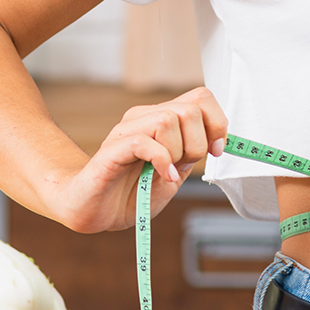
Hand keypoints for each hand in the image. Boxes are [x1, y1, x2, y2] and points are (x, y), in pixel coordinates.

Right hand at [46, 87, 227, 234]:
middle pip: (188, 109)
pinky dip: (162, 161)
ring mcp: (126, 131)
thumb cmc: (129, 194)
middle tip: (184, 166)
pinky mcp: (113, 149)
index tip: (216, 149)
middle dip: (198, 143)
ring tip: (166, 172)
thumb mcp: (173, 175)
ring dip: (178, 152)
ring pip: (168, 120)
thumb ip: (190, 156)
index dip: (216, 122)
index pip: (199, 97)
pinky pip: (145, 142)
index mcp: (159, 120)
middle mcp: (143, 119)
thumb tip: (214, 141)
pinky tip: (162, 177)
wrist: (93, 211)